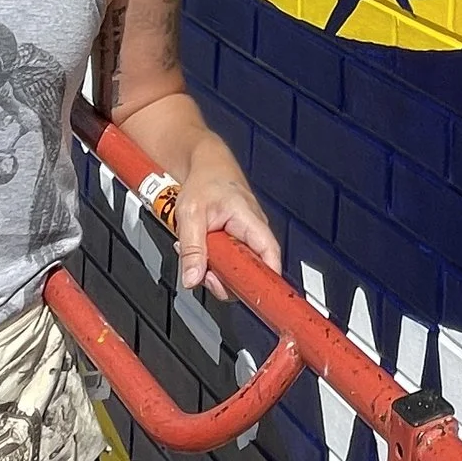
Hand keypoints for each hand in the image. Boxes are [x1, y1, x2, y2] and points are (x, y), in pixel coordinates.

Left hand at [174, 139, 280, 302]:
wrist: (204, 163)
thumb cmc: (204, 180)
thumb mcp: (191, 214)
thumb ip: (192, 249)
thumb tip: (193, 279)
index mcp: (252, 223)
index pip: (270, 258)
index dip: (266, 280)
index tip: (254, 297)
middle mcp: (253, 232)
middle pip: (249, 271)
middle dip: (224, 279)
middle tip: (202, 271)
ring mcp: (244, 237)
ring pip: (235, 268)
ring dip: (213, 268)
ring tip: (194, 253)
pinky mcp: (234, 240)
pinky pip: (226, 260)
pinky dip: (209, 260)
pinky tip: (196, 250)